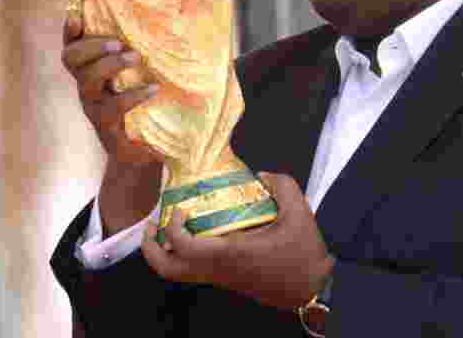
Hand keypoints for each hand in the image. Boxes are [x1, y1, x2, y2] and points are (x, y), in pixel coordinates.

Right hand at [61, 12, 160, 167]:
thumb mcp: (137, 80)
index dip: (69, 32)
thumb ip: (137, 56)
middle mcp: (87, 86)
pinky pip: (114, 107)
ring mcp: (93, 106)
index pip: (72, 46)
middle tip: (119, 43)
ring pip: (87, 80)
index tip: (76, 16)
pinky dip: (134, 94)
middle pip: (71, 58)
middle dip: (91, 45)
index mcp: (91, 70)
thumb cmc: (142, 107)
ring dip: (110, 65)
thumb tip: (165, 23)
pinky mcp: (106, 127)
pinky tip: (154, 87)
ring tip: (135, 57)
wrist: (140, 154)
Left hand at [141, 172, 335, 310]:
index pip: (183, 246)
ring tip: (167, 228)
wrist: (312, 288)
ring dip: (165, 251)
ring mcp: (221, 278)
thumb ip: (281, 185)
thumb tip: (261, 175)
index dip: (173, 226)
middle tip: (152, 224)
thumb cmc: (303, 253)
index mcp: (230, 253)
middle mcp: (218, 269)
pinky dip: (184, 254)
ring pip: (178, 274)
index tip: (181, 208)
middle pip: (168, 270)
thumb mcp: (300, 211)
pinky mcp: (227, 281)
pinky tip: (198, 233)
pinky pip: (194, 270)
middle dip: (151, 248)